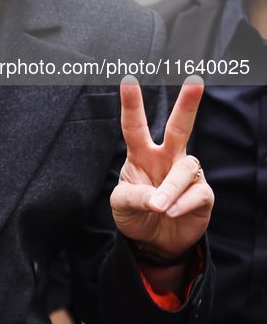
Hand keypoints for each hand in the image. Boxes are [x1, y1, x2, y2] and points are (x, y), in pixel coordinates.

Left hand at [110, 75, 213, 258]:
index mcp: (141, 154)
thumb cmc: (136, 214)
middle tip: (196, 81)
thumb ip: (131, 197)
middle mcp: (166, 157)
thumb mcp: (120, 206)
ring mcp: (185, 174)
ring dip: (170, 189)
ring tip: (158, 208)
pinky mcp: (202, 194)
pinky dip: (181, 204)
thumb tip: (154, 198)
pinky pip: (196, 192)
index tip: (128, 80)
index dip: (131, 104)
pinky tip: (170, 213)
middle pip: (179, 127)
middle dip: (187, 104)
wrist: (156, 242)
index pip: (135, 126)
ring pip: (185, 168)